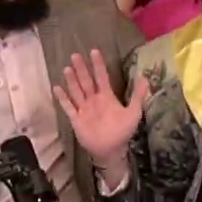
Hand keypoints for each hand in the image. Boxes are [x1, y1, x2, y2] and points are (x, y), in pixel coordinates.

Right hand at [52, 49, 149, 164]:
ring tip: (67, 68)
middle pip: (86, 81)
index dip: (98, 65)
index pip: (101, 77)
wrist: (111, 150)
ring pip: (77, 91)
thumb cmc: (123, 131)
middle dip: (81, 68)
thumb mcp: (134, 112)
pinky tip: (57, 88)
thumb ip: (137, 95)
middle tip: (75, 54)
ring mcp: (84, 108)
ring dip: (72, 80)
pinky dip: (62, 98)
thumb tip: (144, 77)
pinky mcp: (76, 118)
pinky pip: (68, 106)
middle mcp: (94, 99)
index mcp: (107, 96)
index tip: (94, 51)